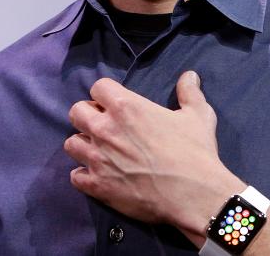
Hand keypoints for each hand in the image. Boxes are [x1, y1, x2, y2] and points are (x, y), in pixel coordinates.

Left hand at [64, 71, 244, 238]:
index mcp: (125, 106)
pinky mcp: (97, 186)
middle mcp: (104, 129)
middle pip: (76, 112)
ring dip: (84, 145)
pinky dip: (84, 176)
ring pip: (71, 144)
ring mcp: (97, 159)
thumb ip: (189, 92)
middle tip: (104, 126)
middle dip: (88, 115)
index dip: (106, 94)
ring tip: (99, 151)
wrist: (193, 194)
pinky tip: (99, 176)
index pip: (98, 87)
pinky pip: (75, 176)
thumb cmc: (194, 151)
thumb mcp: (198, 115)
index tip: (115, 104)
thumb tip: (190, 75)